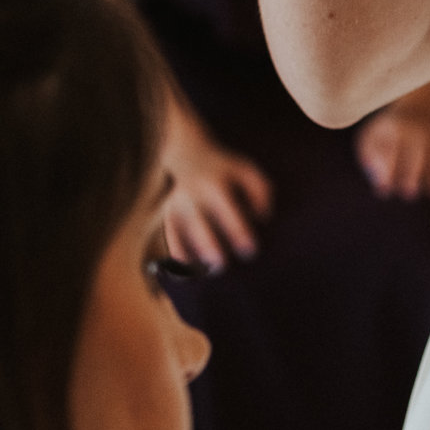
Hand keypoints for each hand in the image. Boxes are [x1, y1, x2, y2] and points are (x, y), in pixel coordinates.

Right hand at [163, 110, 272, 269]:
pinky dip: (175, 258)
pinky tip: (186, 276)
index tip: (250, 251)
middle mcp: (192, 196)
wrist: (187, 153)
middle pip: (199, 227)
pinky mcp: (167, 216)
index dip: (239, 234)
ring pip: (178, 235)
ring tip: (206, 273)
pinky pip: (168, 240)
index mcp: (215, 185)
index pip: (228, 213)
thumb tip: (263, 218)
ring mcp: (176, 207)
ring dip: (190, 258)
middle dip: (210, 249)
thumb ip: (262, 191)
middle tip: (222, 265)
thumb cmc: (226, 169)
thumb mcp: (247, 171)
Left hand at [356, 105, 429, 199]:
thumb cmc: (386, 138)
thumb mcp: (371, 142)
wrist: (414, 115)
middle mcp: (419, 131)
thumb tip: (383, 186)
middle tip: (409, 193)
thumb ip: (373, 162)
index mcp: (395, 129)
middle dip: (415, 171)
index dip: (388, 168)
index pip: (392, 148)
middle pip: (420, 149)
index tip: (384, 189)